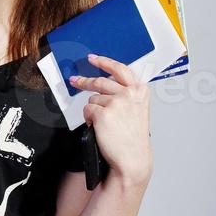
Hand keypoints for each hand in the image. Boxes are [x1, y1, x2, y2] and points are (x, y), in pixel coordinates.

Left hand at [69, 54, 152, 183]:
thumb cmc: (133, 137)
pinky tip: (99, 127)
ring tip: (102, 122)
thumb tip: (106, 84)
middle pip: (100, 81)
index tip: (93, 58)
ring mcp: (116, 102)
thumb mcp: (138, 109)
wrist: (132, 157)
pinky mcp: (102, 114)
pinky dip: (89, 119)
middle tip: (75, 81)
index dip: (104, 62)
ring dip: (93, 109)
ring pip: (93, 98)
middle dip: (84, 81)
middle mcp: (129, 93)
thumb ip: (126, 94)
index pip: (120, 69)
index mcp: (140, 91)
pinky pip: (87, 110)